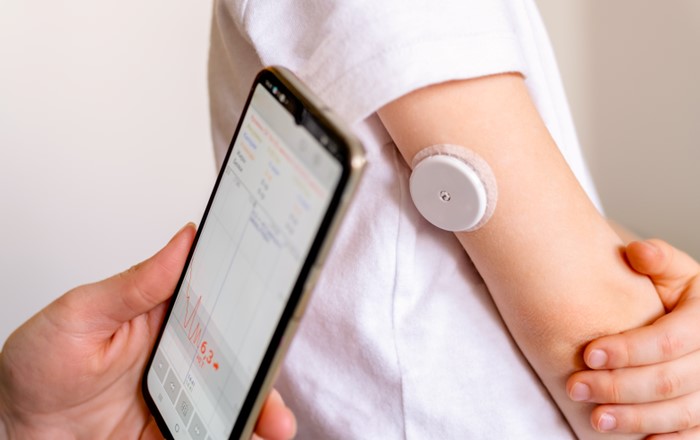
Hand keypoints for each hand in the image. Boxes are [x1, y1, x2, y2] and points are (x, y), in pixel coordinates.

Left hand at [0, 224, 295, 439]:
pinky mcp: (175, 431)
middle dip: (265, 370)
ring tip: (271, 424)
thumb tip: (185, 240)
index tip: (277, 311)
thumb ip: (137, 282)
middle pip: (240, 357)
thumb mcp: (83, 312)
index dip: (256, 306)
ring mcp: (182, 396)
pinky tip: (245, 435)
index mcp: (169, 315)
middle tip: (273, 384)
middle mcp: (183, 355)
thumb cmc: (41, 363)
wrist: (17, 427)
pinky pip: (213, 433)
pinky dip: (235, 434)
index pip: (224, 302)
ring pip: (235, 399)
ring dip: (259, 410)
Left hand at [567, 239, 699, 437]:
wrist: (685, 317)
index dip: (628, 350)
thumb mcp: (672, 271)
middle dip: (619, 386)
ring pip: (682, 412)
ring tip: (595, 419)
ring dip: (636, 418)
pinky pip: (697, 435)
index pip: (669, 340)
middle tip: (575, 387)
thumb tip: (638, 252)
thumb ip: (657, 259)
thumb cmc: (670, 293)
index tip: (588, 354)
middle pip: (671, 380)